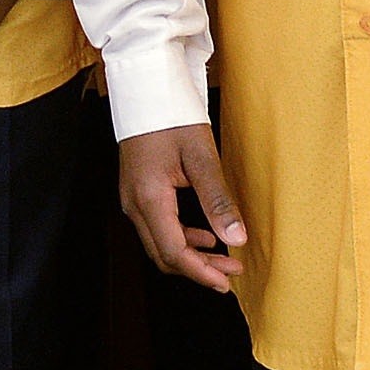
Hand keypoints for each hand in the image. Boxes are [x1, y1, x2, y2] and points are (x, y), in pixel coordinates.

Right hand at [117, 124, 248, 291]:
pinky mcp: (136, 190)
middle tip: (231, 273)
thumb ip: (218, 200)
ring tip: (224, 258)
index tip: (226, 283)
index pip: (173, 250)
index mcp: (148, 196)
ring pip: (159, 243)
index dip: (200, 271)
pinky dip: (181, 238)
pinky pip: (156, 227)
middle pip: (163, 253)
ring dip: (191, 255)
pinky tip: (204, 234)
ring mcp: (131, 196)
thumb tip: (237, 238)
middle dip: (197, 269)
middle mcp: (133, 202)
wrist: (144, 87)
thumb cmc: (171, 115)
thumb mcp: (201, 156)